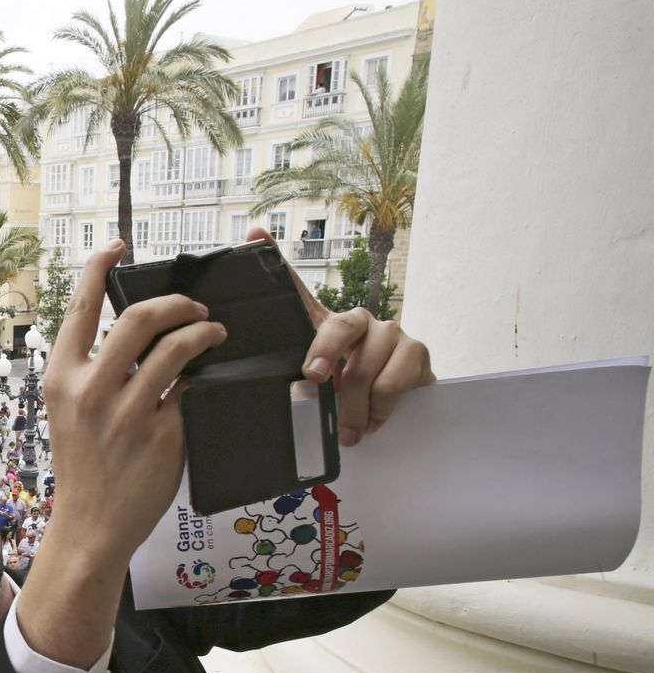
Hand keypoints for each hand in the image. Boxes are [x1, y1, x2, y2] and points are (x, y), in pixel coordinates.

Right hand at [42, 239, 227, 565]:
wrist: (90, 526)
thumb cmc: (84, 466)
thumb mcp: (68, 411)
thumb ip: (90, 370)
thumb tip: (134, 328)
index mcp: (60, 378)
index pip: (78, 307)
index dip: (99, 267)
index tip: (118, 246)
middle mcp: (90, 392)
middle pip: (138, 318)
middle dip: (175, 301)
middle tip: (195, 306)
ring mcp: (127, 415)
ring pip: (176, 349)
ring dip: (204, 331)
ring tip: (215, 332)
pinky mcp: (163, 438)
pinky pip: (193, 390)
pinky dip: (207, 375)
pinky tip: (213, 374)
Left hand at [244, 227, 433, 444]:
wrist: (388, 415)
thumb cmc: (342, 395)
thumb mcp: (307, 385)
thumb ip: (284, 367)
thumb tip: (261, 332)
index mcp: (327, 324)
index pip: (298, 288)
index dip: (276, 261)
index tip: (256, 240)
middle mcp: (360, 320)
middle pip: (340, 328)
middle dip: (325, 355)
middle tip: (314, 380)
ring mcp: (392, 332)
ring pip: (367, 366)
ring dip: (355, 406)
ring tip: (348, 432)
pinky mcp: (417, 352)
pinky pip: (395, 380)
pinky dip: (380, 410)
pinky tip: (373, 422)